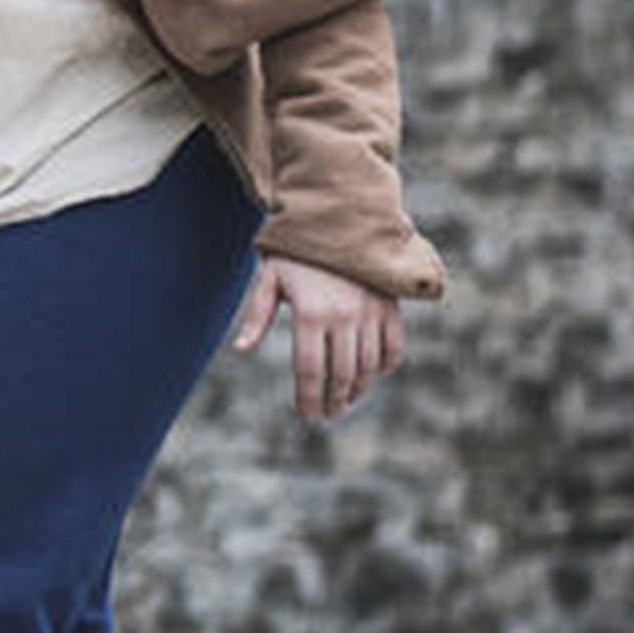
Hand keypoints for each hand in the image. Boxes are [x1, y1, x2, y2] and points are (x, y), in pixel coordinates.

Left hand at [232, 254, 402, 421]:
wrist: (339, 216)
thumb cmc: (297, 250)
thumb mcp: (269, 278)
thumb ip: (257, 315)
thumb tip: (240, 351)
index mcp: (311, 313)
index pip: (310, 370)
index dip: (309, 399)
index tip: (307, 416)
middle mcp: (344, 315)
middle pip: (342, 375)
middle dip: (334, 401)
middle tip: (328, 413)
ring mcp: (371, 311)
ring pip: (369, 367)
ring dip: (359, 390)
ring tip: (346, 399)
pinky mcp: (390, 305)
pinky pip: (394, 347)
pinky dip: (385, 366)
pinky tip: (373, 375)